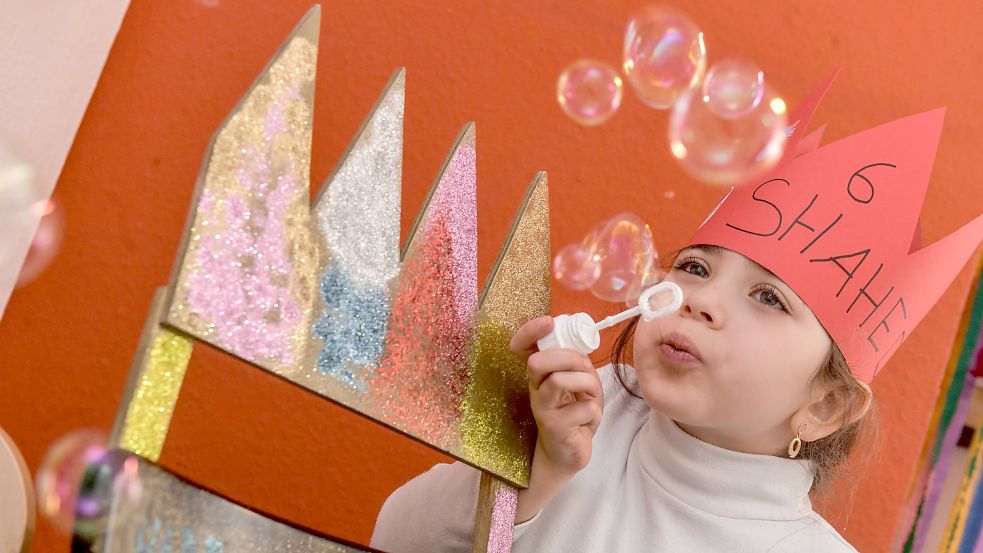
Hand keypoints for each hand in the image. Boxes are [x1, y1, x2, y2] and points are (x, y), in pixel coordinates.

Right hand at [511, 316, 603, 476]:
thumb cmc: (573, 415)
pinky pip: (583, 408)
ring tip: (591, 395)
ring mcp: (542, 409)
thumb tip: (582, 351)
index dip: (530, 332)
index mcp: (540, 375)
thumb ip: (578, 366)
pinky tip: (589, 421)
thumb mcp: (577, 385)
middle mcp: (535, 389)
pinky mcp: (555, 428)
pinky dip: (594, 411)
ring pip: (560, 381)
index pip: (522, 347)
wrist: (567, 454)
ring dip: (587, 383)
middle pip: (538, 361)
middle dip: (569, 357)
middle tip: (584, 367)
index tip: (548, 322)